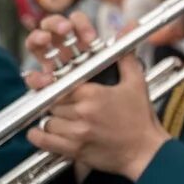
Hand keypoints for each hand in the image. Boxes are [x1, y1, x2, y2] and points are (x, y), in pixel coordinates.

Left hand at [25, 10, 169, 182]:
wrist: (146, 152)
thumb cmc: (141, 119)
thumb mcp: (137, 84)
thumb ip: (125, 58)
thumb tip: (126, 31)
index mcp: (94, 94)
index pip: (61, 84)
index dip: (56, 85)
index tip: (54, 85)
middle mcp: (83, 112)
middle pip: (52, 102)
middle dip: (56, 102)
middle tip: (63, 103)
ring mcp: (77, 132)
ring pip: (47, 120)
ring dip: (50, 119)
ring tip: (60, 118)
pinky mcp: (74, 150)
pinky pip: (44, 141)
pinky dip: (38, 136)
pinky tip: (41, 132)